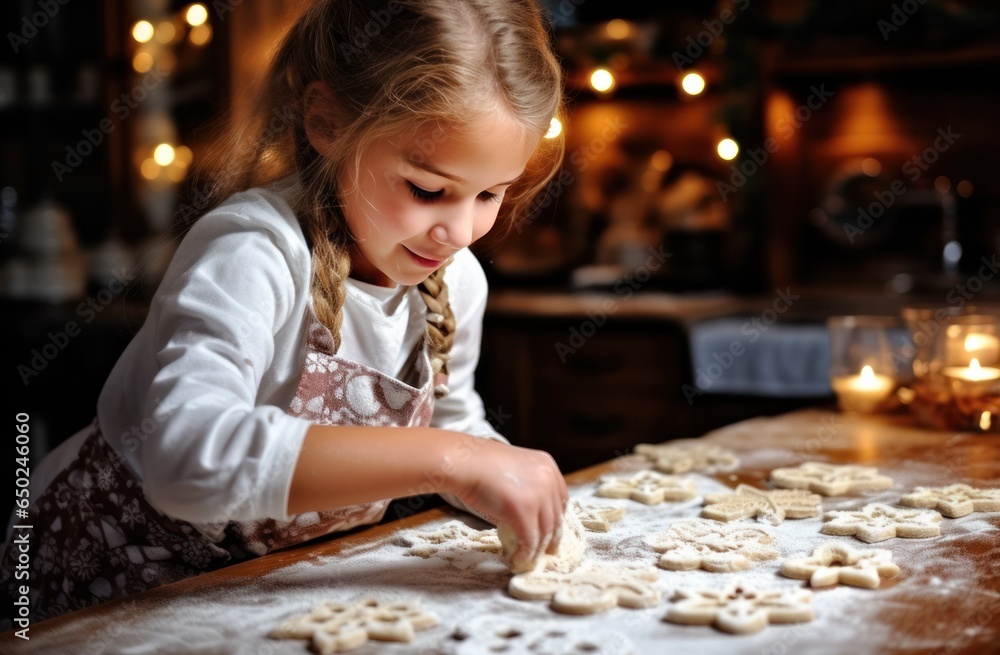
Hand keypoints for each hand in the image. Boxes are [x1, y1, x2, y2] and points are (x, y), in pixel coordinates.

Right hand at [448, 437, 567, 569]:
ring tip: (531, 558)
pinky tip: (519, 558)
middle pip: (556, 516)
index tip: (551, 529)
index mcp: (548, 466)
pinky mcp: (524, 512)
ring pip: (546, 531)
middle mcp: (548, 479)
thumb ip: (528, 485)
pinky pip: (530, 540)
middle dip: (552, 536)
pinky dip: (526, 553)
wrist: (464, 462)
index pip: (561, 498)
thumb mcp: (515, 467)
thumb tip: (531, 512)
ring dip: (538, 549)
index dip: (557, 517)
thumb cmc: (481, 464)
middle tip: (547, 550)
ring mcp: (538, 496)